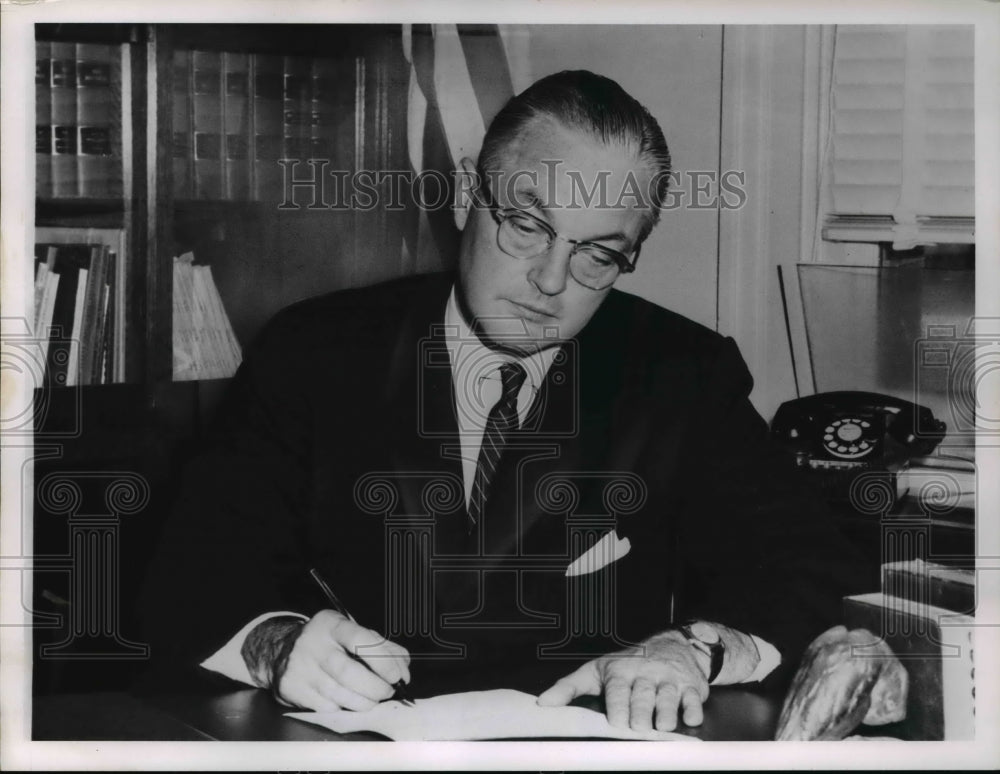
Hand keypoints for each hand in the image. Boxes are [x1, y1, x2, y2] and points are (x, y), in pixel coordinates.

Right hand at [275, 609, 410, 711]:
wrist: (281, 651)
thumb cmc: (328, 642)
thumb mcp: (351, 633)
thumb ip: (381, 647)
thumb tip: (403, 668)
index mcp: (332, 625)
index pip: (359, 639)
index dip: (382, 660)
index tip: (397, 675)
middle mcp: (313, 644)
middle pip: (348, 672)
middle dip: (375, 687)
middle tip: (388, 692)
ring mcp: (300, 667)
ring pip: (338, 694)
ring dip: (363, 702)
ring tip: (373, 700)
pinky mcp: (293, 689)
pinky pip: (325, 706)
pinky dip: (343, 708)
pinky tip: (348, 701)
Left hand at [536, 631, 708, 731]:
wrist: (673, 645)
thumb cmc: (628, 663)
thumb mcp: (596, 670)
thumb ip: (569, 687)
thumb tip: (543, 704)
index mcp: (621, 671)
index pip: (619, 689)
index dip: (618, 705)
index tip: (617, 721)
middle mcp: (646, 674)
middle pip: (643, 695)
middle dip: (640, 711)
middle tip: (637, 727)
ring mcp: (670, 680)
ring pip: (668, 697)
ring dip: (666, 712)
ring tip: (661, 727)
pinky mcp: (692, 687)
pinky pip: (694, 699)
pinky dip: (694, 710)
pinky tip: (690, 719)